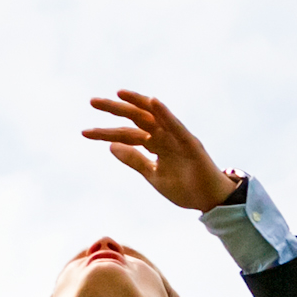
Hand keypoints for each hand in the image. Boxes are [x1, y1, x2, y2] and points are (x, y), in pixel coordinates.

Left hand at [84, 90, 235, 210]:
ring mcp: (178, 138)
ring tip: (119, 93)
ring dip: (137, 103)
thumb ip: (134, 160)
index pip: (126, 134)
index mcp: (155, 144)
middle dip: (115, 109)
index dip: (106, 132)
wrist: (211, 202)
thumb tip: (111, 147)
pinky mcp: (191, 144)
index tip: (84, 132)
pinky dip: (165, 114)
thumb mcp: (153, 174)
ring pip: (154, 117)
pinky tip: (153, 102)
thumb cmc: (186, 187)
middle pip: (136, 119)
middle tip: (92, 101)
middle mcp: (164, 136)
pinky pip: (177, 127)